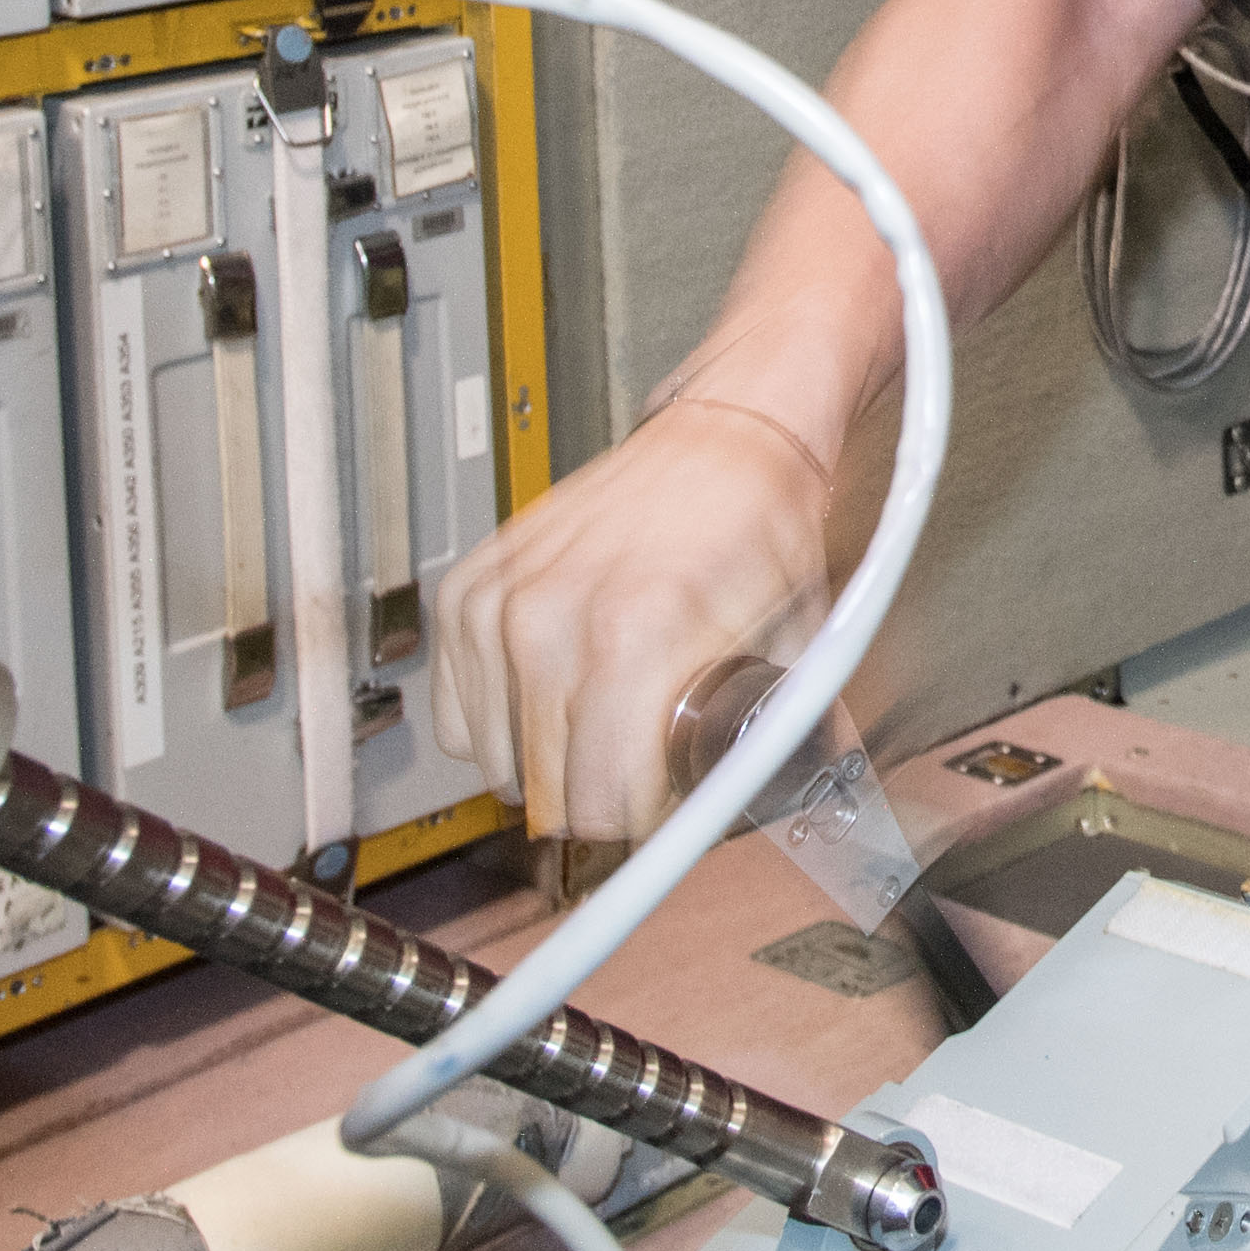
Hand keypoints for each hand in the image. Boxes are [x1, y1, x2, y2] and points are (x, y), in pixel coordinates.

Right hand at [424, 390, 833, 837]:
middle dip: (604, 790)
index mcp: (632, 637)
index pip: (603, 806)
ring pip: (499, 765)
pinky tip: (555, 687)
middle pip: (550, 795)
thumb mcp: (793, 642)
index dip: (646, 815)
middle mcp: (550, 620)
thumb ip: (767, 740)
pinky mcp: (464, 592)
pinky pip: (456, 718)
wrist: (724, 435)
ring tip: (608, 705)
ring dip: (552, 757)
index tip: (668, 790)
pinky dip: (500, 721)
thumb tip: (754, 812)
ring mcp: (498, 605)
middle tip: (647, 745)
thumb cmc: (759, 525)